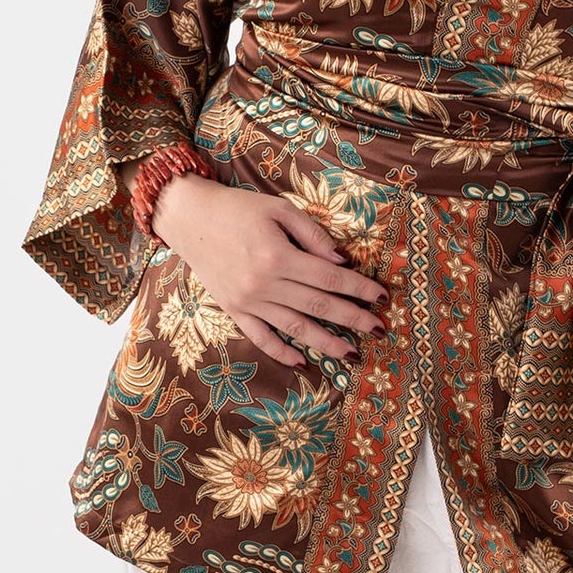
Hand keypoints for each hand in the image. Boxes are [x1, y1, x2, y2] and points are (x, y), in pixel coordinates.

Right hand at [152, 173, 389, 366]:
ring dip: (326, 343)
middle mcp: (265, 285)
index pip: (331, 278)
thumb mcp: (279, 209)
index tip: (382, 297)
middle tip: (380, 330)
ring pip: (295, 328)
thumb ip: (313, 235)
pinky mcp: (234, 310)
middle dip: (353, 319)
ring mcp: (248, 302)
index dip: (359, 289)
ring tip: (352, 354)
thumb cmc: (239, 209)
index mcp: (279, 257)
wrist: (190, 219)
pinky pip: (261, 338)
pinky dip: (282, 353)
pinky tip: (303, 363)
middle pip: (319, 306)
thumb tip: (342, 261)